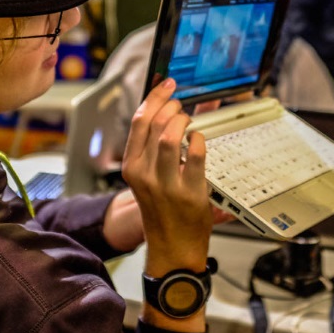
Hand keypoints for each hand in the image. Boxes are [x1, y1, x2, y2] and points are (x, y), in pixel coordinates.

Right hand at [122, 78, 212, 276]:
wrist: (172, 248)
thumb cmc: (163, 210)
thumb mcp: (151, 176)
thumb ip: (159, 145)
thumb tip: (176, 110)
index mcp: (132, 166)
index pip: (139, 121)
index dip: (154, 97)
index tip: (167, 84)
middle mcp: (144, 174)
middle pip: (154, 124)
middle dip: (172, 106)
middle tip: (183, 105)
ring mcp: (165, 184)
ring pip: (170, 137)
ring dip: (183, 121)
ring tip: (190, 122)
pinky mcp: (188, 192)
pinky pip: (195, 156)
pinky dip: (200, 141)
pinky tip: (201, 139)